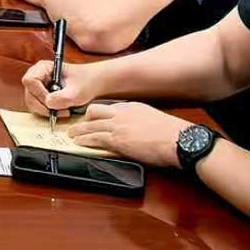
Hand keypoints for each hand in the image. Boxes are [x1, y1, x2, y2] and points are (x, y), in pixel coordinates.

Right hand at [21, 59, 101, 117]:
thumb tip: (48, 103)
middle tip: (62, 111)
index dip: (40, 94)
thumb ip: (63, 97)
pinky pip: (37, 107)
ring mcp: (38, 87)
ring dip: (46, 111)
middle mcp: (37, 76)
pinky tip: (60, 111)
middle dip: (43, 106)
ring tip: (64, 111)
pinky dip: (47, 112)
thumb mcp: (78, 91)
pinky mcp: (40, 97)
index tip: (54, 102)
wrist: (93, 84)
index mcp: (43, 68)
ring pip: (32, 103)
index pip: (31, 81)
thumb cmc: (86, 82)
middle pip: (29, 94)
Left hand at [66, 103, 193, 167]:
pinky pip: (95, 138)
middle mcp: (121, 114)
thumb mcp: (151, 119)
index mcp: (131, 107)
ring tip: (72, 135)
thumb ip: (137, 120)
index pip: (107, 107)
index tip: (91, 118)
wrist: (178, 140)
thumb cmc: (171, 134)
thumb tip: (132, 129)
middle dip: (83, 119)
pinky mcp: (117, 140)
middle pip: (94, 112)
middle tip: (76, 125)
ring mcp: (118, 126)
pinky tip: (79, 142)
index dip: (96, 114)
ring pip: (90, 126)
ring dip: (79, 131)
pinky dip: (85, 140)